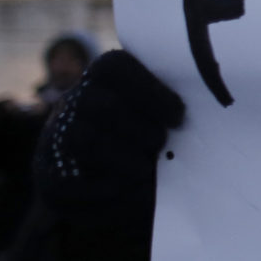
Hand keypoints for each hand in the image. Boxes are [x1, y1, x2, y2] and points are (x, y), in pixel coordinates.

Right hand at [35, 49, 184, 247]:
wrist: (105, 179)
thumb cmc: (148, 138)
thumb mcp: (158, 115)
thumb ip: (173, 110)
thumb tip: (212, 117)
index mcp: (101, 79)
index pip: (114, 66)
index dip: (149, 91)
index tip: (178, 115)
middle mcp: (73, 103)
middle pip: (99, 106)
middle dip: (139, 130)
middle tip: (161, 145)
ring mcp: (55, 140)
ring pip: (83, 141)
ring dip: (124, 161)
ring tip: (147, 171)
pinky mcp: (49, 179)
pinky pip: (70, 185)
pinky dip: (107, 194)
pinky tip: (131, 193)